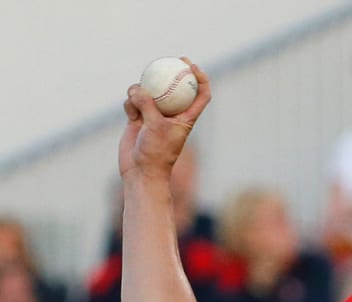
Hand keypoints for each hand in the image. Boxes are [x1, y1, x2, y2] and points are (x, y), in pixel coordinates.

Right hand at [119, 58, 210, 182]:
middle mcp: (171, 115)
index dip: (201, 79)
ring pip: (150, 93)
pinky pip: (133, 102)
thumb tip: (138, 88)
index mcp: (186, 118)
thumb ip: (148, 105)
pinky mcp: (138, 120)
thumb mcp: (155, 127)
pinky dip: (130, 103)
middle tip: (172, 59)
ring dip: (142, 90)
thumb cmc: (156, 153)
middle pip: (176, 89)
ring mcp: (154, 116)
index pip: (200, 95)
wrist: (140, 171)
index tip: (193, 66)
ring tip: (136, 95)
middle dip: (175, 73)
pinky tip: (129, 110)